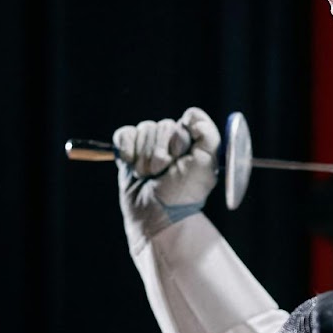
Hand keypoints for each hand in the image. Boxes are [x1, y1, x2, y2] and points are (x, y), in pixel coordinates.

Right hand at [112, 106, 220, 248]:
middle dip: (161, 153)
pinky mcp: (129, 151)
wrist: (157, 216)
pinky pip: (124, 134)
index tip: (179, 157)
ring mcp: (150, 145)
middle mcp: (173, 139)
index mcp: (194, 141)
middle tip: (163, 173)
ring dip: (145, 158)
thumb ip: (208, 135)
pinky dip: (126, 149)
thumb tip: (191, 116)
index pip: (187, 118)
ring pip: (144, 130)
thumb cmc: (184, 193)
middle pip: (162, 125)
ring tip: (150, 176)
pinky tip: (132, 166)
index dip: (180, 138)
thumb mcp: (206, 165)